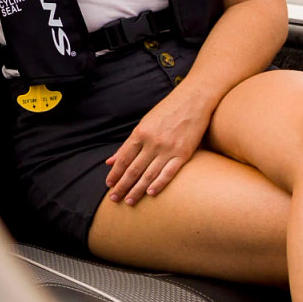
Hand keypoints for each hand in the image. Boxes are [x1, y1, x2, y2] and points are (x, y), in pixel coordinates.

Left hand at [103, 87, 213, 206]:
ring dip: (137, 189)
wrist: (193, 100)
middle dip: (122, 185)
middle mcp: (152, 142)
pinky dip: (158, 184)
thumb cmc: (167, 111)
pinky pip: (169, 173)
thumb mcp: (144, 124)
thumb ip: (128, 144)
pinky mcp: (184, 153)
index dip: (115, 174)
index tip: (109, 185)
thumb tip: (110, 161)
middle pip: (133, 169)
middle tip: (114, 199)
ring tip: (129, 201)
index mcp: (140, 133)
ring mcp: (168, 148)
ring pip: (148, 174)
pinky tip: (150, 194)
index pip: (123, 159)